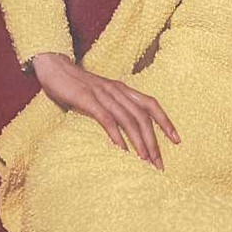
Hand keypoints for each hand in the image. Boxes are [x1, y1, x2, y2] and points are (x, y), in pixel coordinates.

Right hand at [31, 52, 178, 169]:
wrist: (55, 67)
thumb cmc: (78, 85)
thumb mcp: (102, 95)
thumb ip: (114, 107)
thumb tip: (126, 130)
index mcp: (124, 89)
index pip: (151, 105)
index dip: (165, 122)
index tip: (176, 140)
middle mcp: (118, 90)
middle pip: (143, 117)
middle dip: (153, 141)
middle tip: (158, 163)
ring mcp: (103, 94)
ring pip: (128, 119)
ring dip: (138, 142)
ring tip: (144, 161)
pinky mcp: (87, 99)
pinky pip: (107, 119)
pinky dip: (116, 134)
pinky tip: (121, 149)